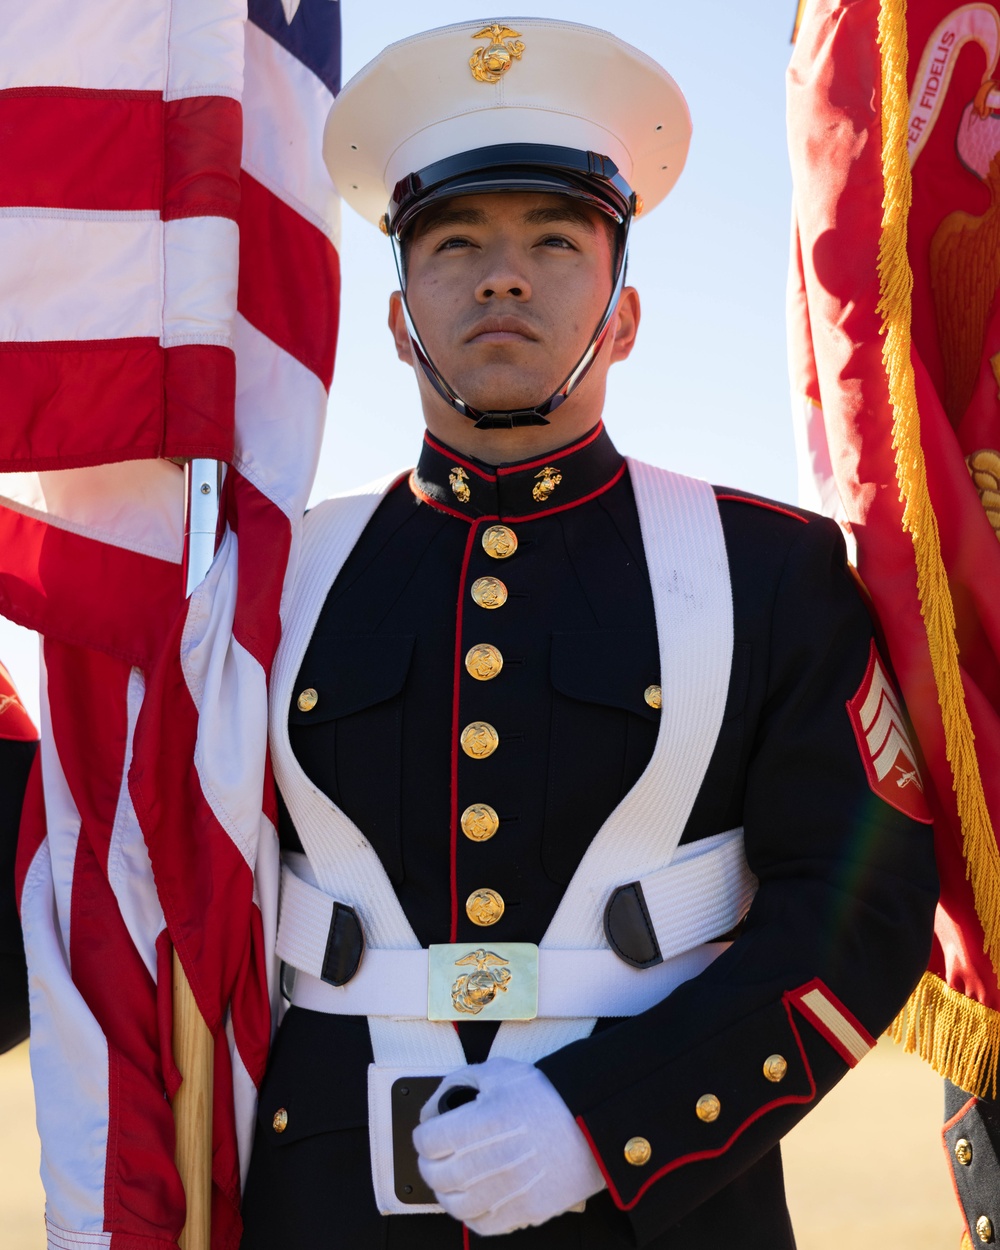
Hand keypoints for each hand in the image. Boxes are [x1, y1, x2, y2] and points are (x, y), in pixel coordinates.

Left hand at [413, 1057, 605, 1235]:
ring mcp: (509, 1189)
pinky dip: (470, 1215)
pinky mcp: (525, 1210)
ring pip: (455, 1205)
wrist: (592, 1121)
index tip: (428, 1133)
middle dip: (429, 1164)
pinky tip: (474, 1198)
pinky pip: (483, 1225)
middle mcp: (494, 1159)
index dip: (423, 1135)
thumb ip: (459, 1082)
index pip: (429, 1140)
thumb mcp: (501, 1071)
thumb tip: (433, 1107)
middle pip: (437, 1175)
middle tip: (434, 1156)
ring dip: (445, 1193)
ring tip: (451, 1180)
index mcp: (485, 1121)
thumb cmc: (549, 1096)